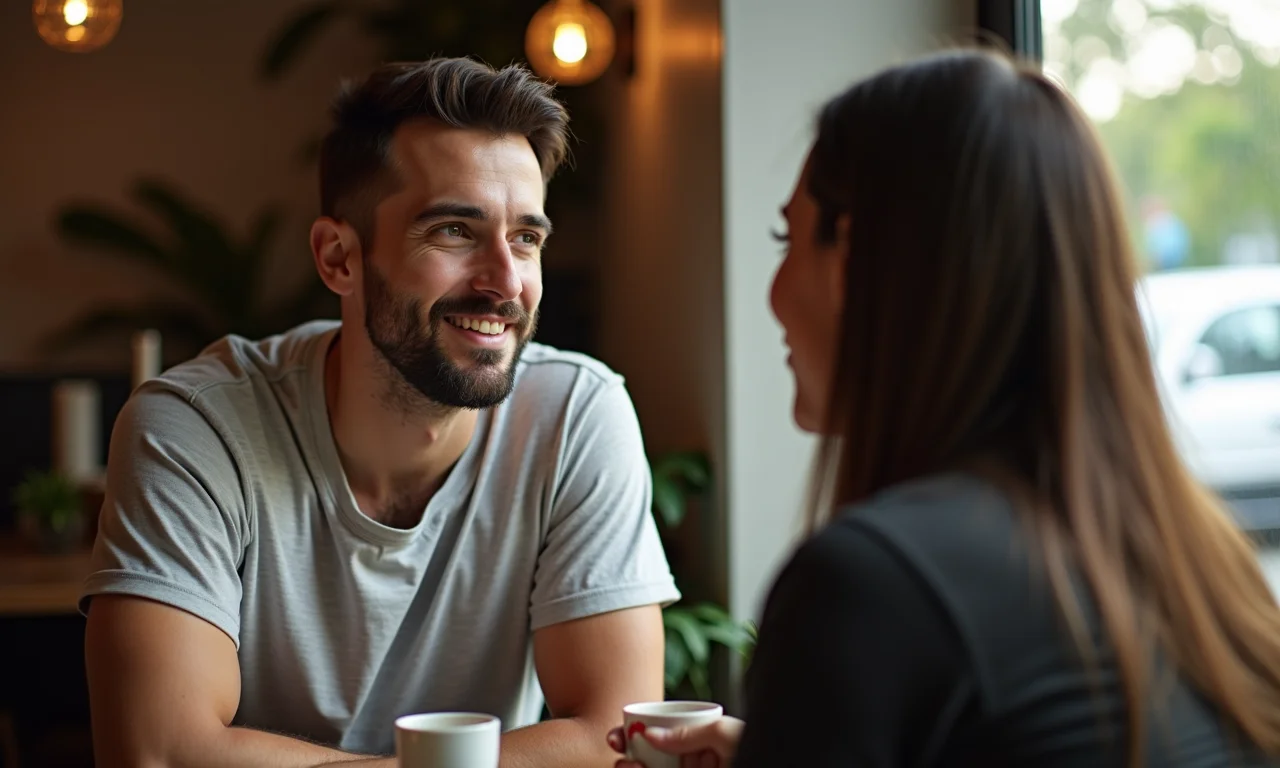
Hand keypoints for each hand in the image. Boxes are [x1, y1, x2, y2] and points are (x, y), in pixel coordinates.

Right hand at [606, 716, 744, 767]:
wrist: (771, 757)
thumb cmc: (756, 746)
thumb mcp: (724, 731)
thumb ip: (688, 731)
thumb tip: (649, 732)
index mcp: (701, 744)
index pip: (662, 736)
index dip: (636, 733)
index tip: (620, 732)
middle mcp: (693, 764)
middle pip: (650, 758)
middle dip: (628, 752)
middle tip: (616, 744)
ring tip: (626, 764)